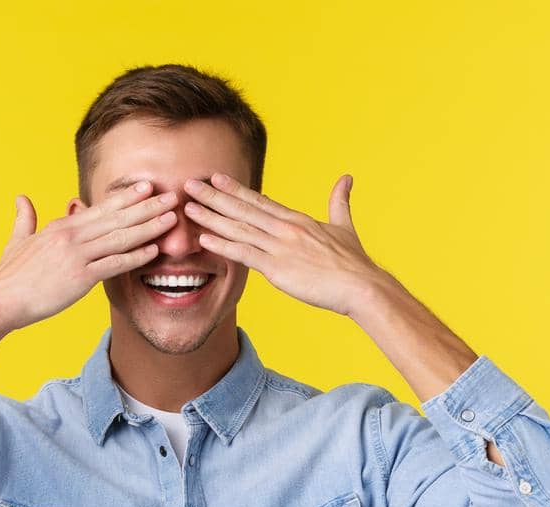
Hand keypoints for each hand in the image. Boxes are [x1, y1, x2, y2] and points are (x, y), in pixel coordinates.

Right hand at [0, 182, 177, 331]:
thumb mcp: (17, 240)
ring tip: (172, 218)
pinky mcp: (80, 277)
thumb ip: (24, 218)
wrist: (0, 299)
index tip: (146, 187)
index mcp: (61, 226)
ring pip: (120, 237)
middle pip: (117, 217)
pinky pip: (114, 264)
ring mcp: (77, 255)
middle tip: (171, 195)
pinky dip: (136, 256)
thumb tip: (21, 199)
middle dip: (147, 206)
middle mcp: (72, 235)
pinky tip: (154, 251)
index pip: (100, 208)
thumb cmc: (8, 275)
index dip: (126, 197)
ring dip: (149, 227)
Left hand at [181, 172, 383, 317]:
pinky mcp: (277, 268)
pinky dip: (223, 245)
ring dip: (211, 217)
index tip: (215, 178)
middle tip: (189, 184)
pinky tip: (204, 239)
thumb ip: (340, 201)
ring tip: (188, 208)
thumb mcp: (344, 225)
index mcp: (296, 219)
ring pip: (238, 228)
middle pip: (242, 208)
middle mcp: (284, 228)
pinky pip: (244, 254)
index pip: (259, 200)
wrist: (360, 285)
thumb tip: (347, 178)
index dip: (235, 189)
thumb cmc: (354, 262)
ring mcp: (280, 247)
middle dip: (213, 196)